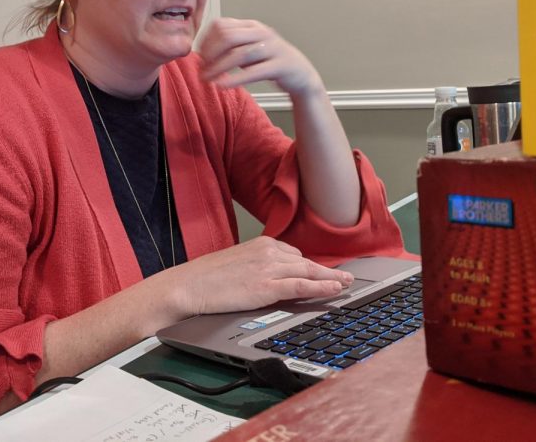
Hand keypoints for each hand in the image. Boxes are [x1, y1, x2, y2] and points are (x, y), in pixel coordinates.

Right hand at [169, 236, 353, 315]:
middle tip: (346, 277)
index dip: (310, 266)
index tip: (323, 272)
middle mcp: (270, 252)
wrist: (188, 285)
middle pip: (306, 262)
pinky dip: (321, 288)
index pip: (294, 254)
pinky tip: (334, 290)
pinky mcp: (267, 287)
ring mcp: (270, 269)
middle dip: (327, 271)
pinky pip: (301, 286)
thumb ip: (257, 265)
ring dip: (331, 279)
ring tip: (346, 284)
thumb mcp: (237, 263)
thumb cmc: (206, 277)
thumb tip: (270, 276)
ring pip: (309, 273)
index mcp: (262, 244)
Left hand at [198, 17, 322, 97]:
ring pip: (240, 54)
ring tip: (207, 79)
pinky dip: (235, 79)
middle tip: (202, 69)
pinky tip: (223, 85)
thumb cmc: (270, 61)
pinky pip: (254, 72)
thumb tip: (201, 51)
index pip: (221, 25)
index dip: (205, 40)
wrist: (301, 74)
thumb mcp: (249, 48)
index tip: (199, 56)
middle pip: (228, 37)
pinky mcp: (280, 66)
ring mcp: (273, 48)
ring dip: (218, 67)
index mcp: (252, 26)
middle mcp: (262, 33)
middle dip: (210, 54)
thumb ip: (230, 45)